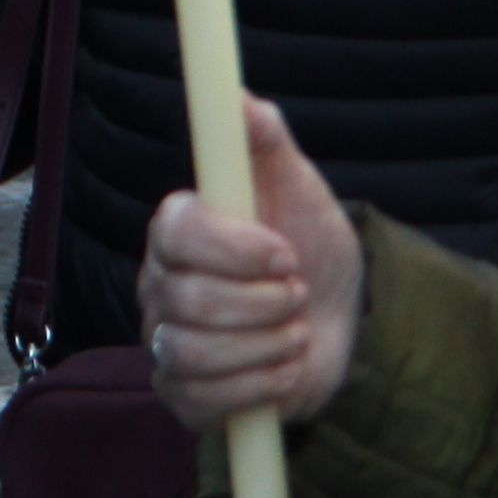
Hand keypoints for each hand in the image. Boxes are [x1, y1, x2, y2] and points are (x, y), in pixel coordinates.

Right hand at [136, 97, 363, 429]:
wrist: (337, 322)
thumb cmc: (309, 246)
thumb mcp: (298, 187)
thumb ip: (264, 140)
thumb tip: (239, 98)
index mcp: (177, 228)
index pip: (177, 234)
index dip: (235, 250)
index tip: (286, 254)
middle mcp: (160, 283)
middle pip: (188, 301)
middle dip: (263, 306)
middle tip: (298, 295)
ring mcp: (164, 339)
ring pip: (193, 353)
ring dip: (265, 348)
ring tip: (294, 334)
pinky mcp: (181, 392)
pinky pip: (200, 399)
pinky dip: (257, 387)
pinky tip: (281, 370)